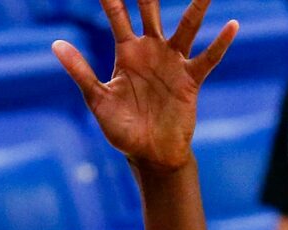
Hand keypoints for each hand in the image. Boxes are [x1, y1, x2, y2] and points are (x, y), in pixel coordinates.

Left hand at [54, 0, 237, 172]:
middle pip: (152, 9)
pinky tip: (232, 25)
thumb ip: (80, 71)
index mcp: (127, 52)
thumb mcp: (98, 100)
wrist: (149, 156)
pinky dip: (220, 43)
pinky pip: (208, 58)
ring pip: (186, 26)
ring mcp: (173, 62)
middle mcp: (152, 50)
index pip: (118, 14)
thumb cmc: (122, 130)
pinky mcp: (190, 79)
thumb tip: (55, 43)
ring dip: (197, 6)